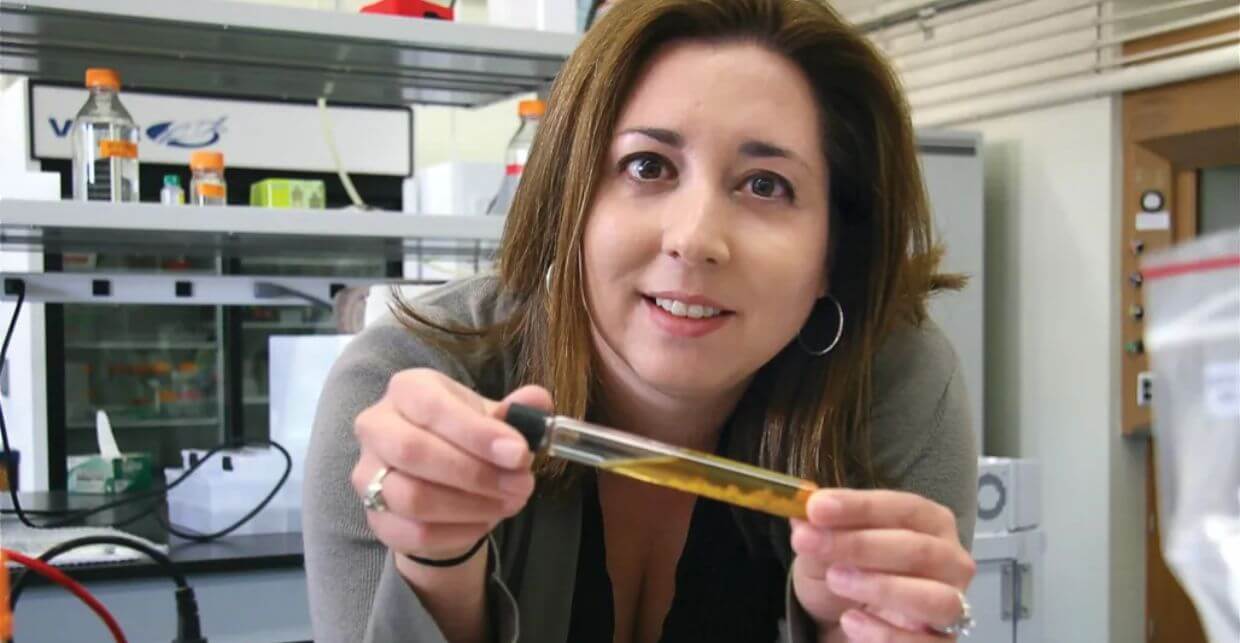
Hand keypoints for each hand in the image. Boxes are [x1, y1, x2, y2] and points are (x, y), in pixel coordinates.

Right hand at [351, 369, 550, 560]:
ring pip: (412, 497)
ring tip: (509, 502)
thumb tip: (537, 400)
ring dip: (470, 505)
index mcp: (407, 389)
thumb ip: (518, 409)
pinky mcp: (376, 518)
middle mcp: (377, 426)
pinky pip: (414, 533)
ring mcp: (367, 474)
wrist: (441, 480)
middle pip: (413, 451)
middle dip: (475, 473)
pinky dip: (458, 532)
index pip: (433, 407)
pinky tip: (486, 522)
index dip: (477, 433)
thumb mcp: (493, 417)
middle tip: (520, 484)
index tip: (519, 454)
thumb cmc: (465, 438)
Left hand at [790, 489, 975, 641]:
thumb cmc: (845, 573)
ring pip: (934, 598)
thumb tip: (802, 513)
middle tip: (809, 542)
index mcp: (929, 523)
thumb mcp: (824, 549)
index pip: (904, 508)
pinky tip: (850, 621)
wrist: (843, 623)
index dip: (861, 506)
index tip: (816, 508)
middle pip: (919, 550)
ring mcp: (953, 606)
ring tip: (834, 579)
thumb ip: (818, 531)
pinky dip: (885, 633)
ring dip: (882, 587)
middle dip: (861, 545)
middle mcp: (950, 561)